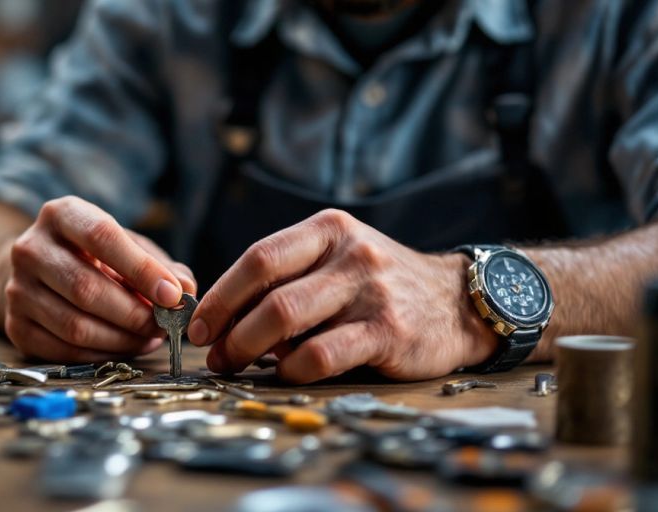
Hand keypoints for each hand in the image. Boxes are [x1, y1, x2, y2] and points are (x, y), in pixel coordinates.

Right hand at [5, 196, 195, 361]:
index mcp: (60, 215)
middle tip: (163, 325)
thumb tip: (187, 290)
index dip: (141, 268)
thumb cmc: (93, 256)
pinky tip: (123, 347)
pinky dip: (101, 355)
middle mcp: (30, 248)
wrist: (38, 270)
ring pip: (75, 325)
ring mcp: (17, 289)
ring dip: (121, 339)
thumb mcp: (126, 246)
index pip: (102, 237)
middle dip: (133, 313)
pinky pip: (64, 351)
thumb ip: (160, 265)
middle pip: (86, 288)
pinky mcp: (15, 325)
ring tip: (148, 338)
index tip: (172, 294)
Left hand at [187, 209, 496, 382]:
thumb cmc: (380, 284)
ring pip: (288, 321)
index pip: (259, 258)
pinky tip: (287, 373)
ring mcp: (371, 292)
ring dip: (251, 350)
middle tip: (214, 354)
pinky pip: (322, 355)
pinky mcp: (388, 331)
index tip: (198, 325)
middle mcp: (350, 254)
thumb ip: (289, 278)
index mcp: (328, 230)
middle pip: (269, 293)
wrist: (458, 301)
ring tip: (238, 365)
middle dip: (230, 329)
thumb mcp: (337, 260)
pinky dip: (293, 370)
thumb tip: (223, 317)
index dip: (221, 295)